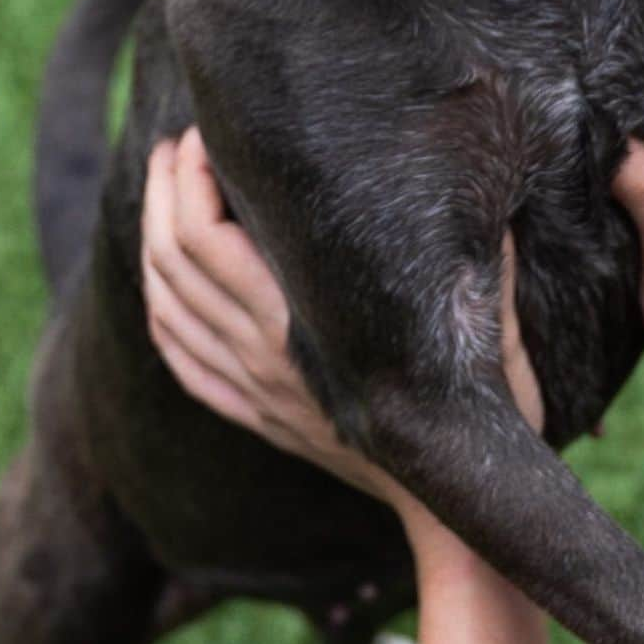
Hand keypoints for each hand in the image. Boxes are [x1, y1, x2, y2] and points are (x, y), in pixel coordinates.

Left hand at [141, 130, 543, 523]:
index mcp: (300, 328)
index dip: (194, 177)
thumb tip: (481, 178)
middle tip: (176, 143)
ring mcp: (252, 390)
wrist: (455, 512)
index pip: (208, 239)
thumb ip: (484, 258)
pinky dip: (159, 312)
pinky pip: (181, 359)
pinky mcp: (256, 414)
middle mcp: (261, 357)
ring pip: (167, 306)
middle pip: (173, 261)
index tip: (209, 131)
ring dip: (151, 238)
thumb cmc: (482, 408)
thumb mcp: (492, 328)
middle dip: (164, 191)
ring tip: (165, 187)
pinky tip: (161, 284)